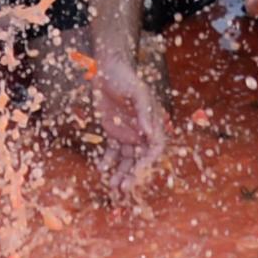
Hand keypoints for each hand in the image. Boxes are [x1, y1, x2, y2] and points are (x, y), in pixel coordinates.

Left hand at [92, 55, 166, 194]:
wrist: (107, 69)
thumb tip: (149, 131)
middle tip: (124, 188)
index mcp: (152, 123)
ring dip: (121, 173)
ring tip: (112, 186)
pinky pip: (112, 152)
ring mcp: (128, 133)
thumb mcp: (137, 92)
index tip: (138, 172)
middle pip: (140, 159)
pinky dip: (108, 162)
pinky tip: (101, 168)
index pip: (155, 148)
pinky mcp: (114, 133)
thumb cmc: (126, 78)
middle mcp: (142, 132)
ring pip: (126, 160)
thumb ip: (144, 111)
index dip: (149, 162)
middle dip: (133, 175)